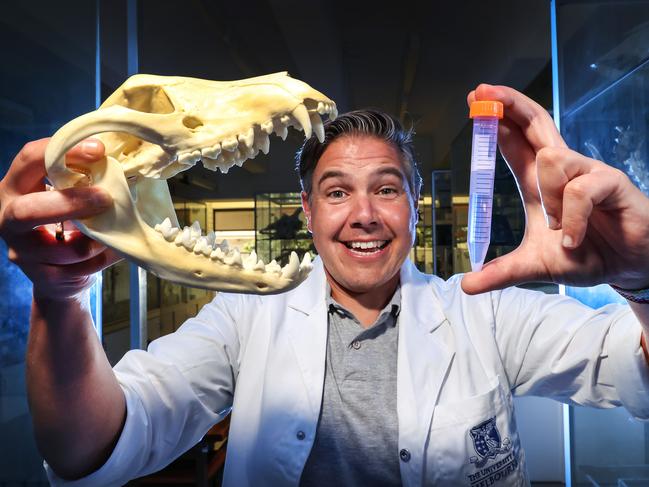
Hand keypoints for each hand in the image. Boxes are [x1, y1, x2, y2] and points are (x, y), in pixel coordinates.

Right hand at [0, 138, 120, 299]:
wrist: (60, 275)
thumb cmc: (67, 224)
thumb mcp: (68, 196)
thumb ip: (81, 178)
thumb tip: (118, 159)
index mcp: (15, 188)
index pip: (28, 160)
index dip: (63, 152)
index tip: (98, 150)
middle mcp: (8, 219)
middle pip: (28, 212)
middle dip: (71, 204)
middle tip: (106, 197)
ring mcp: (23, 253)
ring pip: (67, 249)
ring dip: (100, 239)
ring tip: (116, 229)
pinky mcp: (43, 278)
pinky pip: (84, 268)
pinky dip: (106, 257)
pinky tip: (116, 248)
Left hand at [461, 84, 648, 294]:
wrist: (627, 268)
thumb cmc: (584, 255)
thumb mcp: (535, 266)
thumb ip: (501, 272)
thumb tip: (466, 285)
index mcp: (539, 181)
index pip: (515, 140)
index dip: (497, 120)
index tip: (475, 99)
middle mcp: (562, 169)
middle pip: (536, 123)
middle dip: (510, 104)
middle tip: (482, 91)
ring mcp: (588, 172)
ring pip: (553, 158)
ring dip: (549, 196)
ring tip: (559, 230)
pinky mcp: (612, 184)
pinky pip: (580, 190)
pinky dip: (572, 218)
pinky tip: (573, 238)